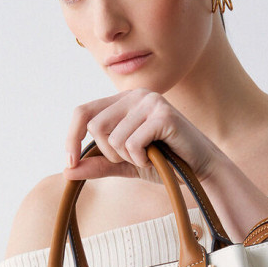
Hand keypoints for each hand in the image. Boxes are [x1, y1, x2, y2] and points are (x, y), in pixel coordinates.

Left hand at [63, 88, 223, 182]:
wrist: (200, 171)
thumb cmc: (165, 163)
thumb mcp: (125, 164)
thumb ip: (98, 164)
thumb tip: (67, 171)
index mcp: (124, 100)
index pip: (83, 112)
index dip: (71, 137)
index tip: (69, 163)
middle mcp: (136, 95)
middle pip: (96, 127)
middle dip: (110, 153)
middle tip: (133, 159)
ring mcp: (150, 101)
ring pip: (113, 138)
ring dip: (128, 158)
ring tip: (149, 157)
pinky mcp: (163, 115)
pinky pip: (132, 144)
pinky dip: (141, 159)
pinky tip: (158, 157)